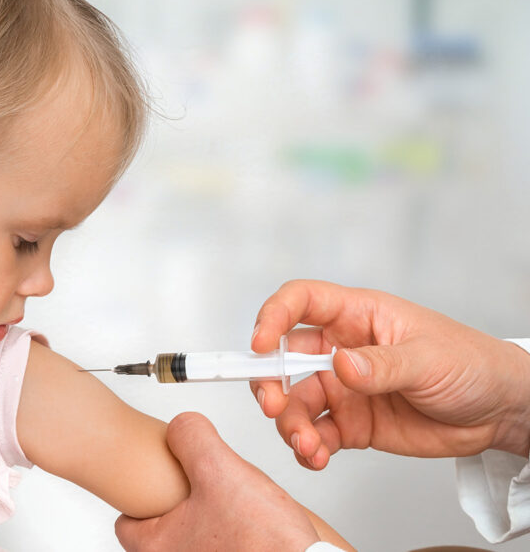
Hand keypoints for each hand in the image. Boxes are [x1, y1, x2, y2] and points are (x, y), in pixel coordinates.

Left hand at [114, 412, 330, 551]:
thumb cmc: (266, 542)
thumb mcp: (219, 469)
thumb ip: (191, 438)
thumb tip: (181, 428)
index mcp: (158, 548)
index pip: (125, 523)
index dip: (140, 496)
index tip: (153, 481)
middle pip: (161, 530)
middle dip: (178, 505)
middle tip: (196, 486)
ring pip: (194, 539)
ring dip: (209, 519)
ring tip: (230, 501)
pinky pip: (222, 548)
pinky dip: (232, 535)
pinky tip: (252, 522)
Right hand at [250, 280, 529, 469]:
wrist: (498, 411)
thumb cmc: (470, 364)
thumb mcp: (428, 359)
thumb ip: (382, 365)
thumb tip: (340, 365)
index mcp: (357, 316)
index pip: (301, 302)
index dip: (273, 317)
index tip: (260, 345)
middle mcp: (340, 349)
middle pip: (284, 358)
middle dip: (270, 383)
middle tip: (274, 407)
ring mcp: (342, 388)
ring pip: (295, 403)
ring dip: (290, 424)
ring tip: (308, 446)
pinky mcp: (350, 423)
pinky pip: (315, 434)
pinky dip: (308, 448)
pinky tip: (318, 457)